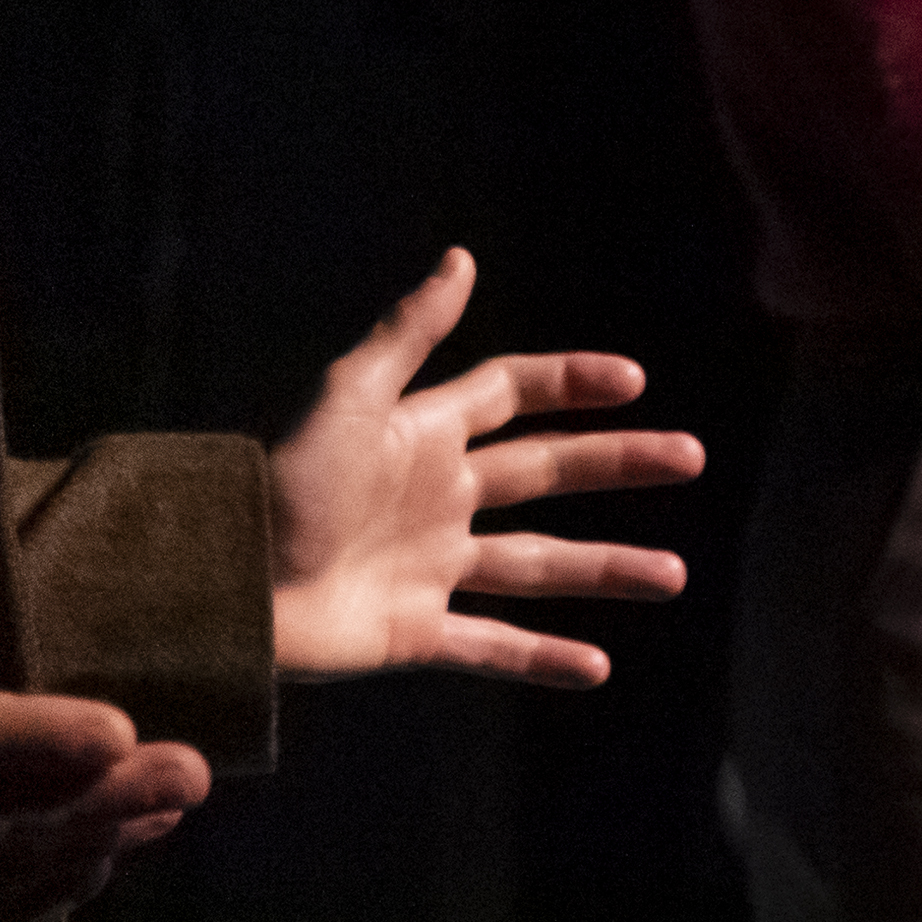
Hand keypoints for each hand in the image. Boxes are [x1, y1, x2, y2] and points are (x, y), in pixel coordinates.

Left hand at [270, 248, 701, 686]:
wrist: (230, 585)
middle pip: (545, 473)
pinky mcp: (415, 631)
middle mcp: (437, 497)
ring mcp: (431, 567)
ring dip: (605, 568)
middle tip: (691, 457)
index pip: (512, 394)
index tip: (633, 382)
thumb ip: (409, 333)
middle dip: (617, 463)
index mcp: (423, 435)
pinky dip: (543, 658)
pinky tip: (598, 665)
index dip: (570, 383)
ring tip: (673, 576)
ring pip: (537, 563)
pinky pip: (493, 644)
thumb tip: (462, 257)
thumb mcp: (349, 398)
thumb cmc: (283, 485)